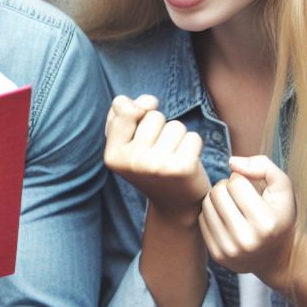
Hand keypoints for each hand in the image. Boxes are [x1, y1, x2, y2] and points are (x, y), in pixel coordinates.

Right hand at [104, 95, 209, 224]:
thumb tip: (149, 100)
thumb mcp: (128, 142)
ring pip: (175, 125)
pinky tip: (187, 161)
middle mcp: (131, 161)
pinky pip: (193, 137)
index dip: (138, 111)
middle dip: (160, 128)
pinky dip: (194, 145)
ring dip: (178, 137)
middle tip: (159, 152)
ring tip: (173, 157)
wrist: (175, 205)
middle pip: (154, 116)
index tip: (141, 129)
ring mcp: (156, 166)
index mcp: (112, 155)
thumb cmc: (151, 165)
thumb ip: (127, 113)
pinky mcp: (181, 169)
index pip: (124, 107)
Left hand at [199, 155, 296, 289]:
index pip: (236, 183)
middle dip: (227, 186)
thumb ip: (263, 166)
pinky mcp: (217, 254)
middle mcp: (247, 239)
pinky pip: (201, 219)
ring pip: (206, 204)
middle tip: (239, 195)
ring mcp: (230, 249)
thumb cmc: (279, 215)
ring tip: (232, 204)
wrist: (279, 256)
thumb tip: (231, 162)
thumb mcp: (283, 188)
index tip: (250, 186)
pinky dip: (211, 213)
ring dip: (216, 198)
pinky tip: (225, 216)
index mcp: (266, 223)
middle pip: (218, 192)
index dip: (242, 178)